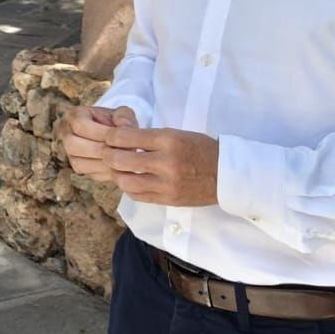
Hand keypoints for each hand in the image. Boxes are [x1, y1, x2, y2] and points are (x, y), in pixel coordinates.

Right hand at [61, 105, 138, 183]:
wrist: (117, 136)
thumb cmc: (117, 122)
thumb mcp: (123, 114)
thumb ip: (124, 117)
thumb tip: (123, 125)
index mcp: (74, 115)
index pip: (80, 125)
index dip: (100, 132)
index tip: (119, 136)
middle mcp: (67, 134)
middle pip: (73, 146)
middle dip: (99, 150)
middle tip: (120, 152)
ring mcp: (70, 153)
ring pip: (79, 164)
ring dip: (102, 164)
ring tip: (122, 161)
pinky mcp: (79, 168)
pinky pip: (90, 174)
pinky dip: (106, 173)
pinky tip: (120, 168)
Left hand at [102, 127, 219, 206]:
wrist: (226, 174)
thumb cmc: (201, 149)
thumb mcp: (177, 134)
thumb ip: (150, 137)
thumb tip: (120, 136)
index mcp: (169, 140)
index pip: (127, 137)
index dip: (111, 137)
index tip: (109, 137)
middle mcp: (166, 162)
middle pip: (120, 160)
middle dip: (108, 155)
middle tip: (108, 153)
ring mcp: (167, 184)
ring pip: (125, 181)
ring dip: (117, 174)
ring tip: (119, 168)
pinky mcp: (168, 199)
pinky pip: (137, 195)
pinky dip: (129, 187)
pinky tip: (131, 180)